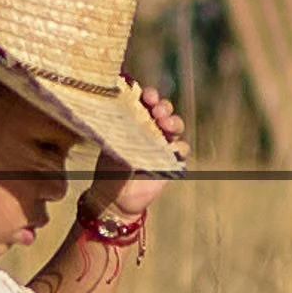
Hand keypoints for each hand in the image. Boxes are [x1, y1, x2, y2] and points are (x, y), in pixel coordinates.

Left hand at [84, 81, 187, 220]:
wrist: (116, 197)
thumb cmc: (109, 167)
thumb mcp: (110, 144)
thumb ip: (119, 127)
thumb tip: (122, 109)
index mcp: (135, 119)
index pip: (146, 101)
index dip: (150, 95)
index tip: (147, 96)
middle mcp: (151, 128)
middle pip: (164, 110)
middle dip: (163, 106)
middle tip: (157, 110)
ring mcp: (162, 144)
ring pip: (176, 125)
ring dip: (173, 121)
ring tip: (165, 124)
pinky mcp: (171, 161)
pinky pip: (182, 148)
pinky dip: (179, 145)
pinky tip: (172, 146)